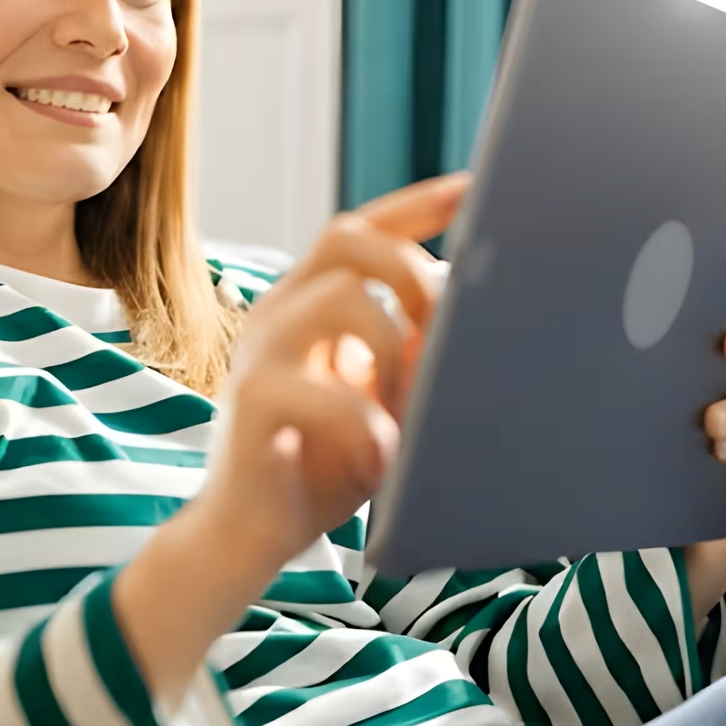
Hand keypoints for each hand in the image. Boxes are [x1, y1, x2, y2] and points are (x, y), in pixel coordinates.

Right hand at [114, 174, 464, 692]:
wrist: (247, 536)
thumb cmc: (323, 463)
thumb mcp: (379, 398)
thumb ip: (410, 351)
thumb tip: (473, 314)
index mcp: (310, 301)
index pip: (363, 228)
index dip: (421, 204)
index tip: (478, 188)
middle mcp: (279, 312)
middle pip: (347, 236)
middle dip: (411, 265)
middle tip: (444, 319)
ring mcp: (259, 353)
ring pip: (341, 300)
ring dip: (396, 351)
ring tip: (408, 411)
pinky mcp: (252, 403)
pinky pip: (325, 394)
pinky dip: (369, 428)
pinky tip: (381, 460)